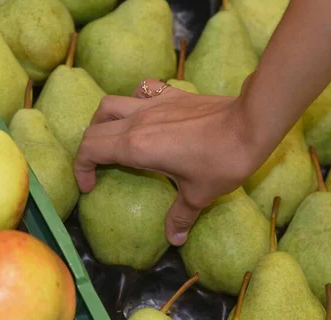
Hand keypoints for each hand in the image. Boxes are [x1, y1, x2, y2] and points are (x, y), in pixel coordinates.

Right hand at [74, 79, 262, 245]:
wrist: (249, 124)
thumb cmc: (221, 161)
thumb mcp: (199, 194)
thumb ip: (180, 216)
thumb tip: (174, 239)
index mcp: (136, 147)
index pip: (90, 150)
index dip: (81, 168)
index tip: (90, 186)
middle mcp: (137, 121)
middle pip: (94, 129)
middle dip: (87, 150)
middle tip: (97, 169)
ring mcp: (153, 103)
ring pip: (111, 104)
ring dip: (102, 121)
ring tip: (110, 139)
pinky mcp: (170, 94)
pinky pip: (140, 91)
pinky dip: (132, 101)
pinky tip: (142, 115)